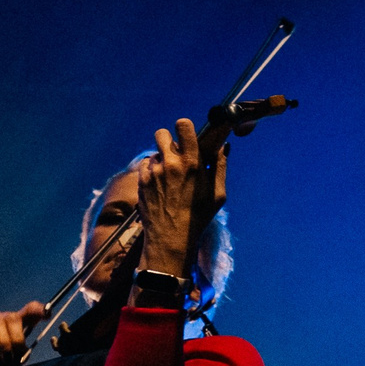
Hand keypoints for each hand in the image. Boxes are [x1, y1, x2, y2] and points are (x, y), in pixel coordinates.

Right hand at [0, 300, 46, 365]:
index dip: (39, 310)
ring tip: (4, 358)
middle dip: (18, 338)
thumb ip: (19, 358)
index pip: (29, 311)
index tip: (48, 314)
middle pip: (13, 318)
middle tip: (17, 357)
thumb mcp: (9, 361)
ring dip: (2, 340)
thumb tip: (31, 364)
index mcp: (13, 326)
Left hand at [133, 117, 227, 276]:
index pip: (183, 126)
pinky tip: (159, 185)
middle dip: (168, 140)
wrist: (170, 239)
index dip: (184, 127)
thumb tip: (222, 147)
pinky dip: (151, 171)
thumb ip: (220, 167)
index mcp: (191, 163)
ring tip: (168, 177)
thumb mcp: (217, 195)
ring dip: (161, 160)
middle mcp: (170, 163)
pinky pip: (145, 166)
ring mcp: (153, 172)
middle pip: (162, 134)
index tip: (186, 133)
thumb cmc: (198, 218)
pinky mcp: (141, 182)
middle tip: (174, 154)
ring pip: (154, 153)